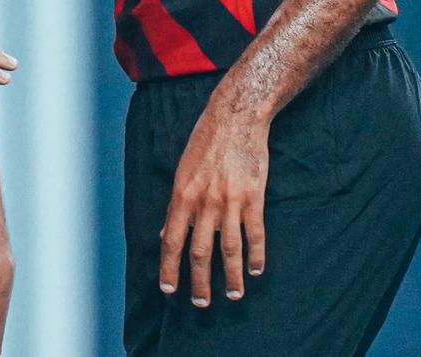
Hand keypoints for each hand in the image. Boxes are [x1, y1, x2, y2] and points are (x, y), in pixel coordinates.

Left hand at [158, 95, 269, 307]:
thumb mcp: (181, 171)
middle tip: (201, 304)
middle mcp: (204, 202)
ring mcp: (230, 201)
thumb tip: (163, 234)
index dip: (169, 267)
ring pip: (230, 249)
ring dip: (232, 276)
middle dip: (200, 282)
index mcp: (182, 196)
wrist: (235, 117)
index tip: (169, 288)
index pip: (171, 241)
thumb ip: (175, 205)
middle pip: (200, 252)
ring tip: (233, 295)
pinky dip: (257, 254)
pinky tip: (257, 269)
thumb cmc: (205, 141)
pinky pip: (255, 233)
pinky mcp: (253, 197)